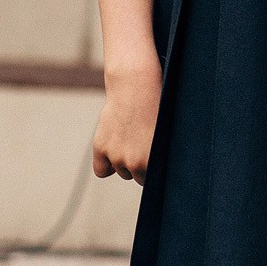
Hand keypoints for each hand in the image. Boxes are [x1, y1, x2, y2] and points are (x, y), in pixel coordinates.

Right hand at [93, 63, 161, 181]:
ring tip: (132, 137)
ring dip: (124, 161)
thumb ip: (161, 155)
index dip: (155, 168)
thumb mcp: (166, 133)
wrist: (136, 86)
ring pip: (122, 171)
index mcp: (156, 161)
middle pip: (138, 177)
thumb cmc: (156, 106)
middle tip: (143, 144)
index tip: (156, 157)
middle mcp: (136, 163)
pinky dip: (106, 164)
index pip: (155, 179)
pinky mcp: (101, 148)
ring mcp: (117, 156)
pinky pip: (102, 171)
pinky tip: (115, 148)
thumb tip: (161, 172)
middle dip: (140, 165)